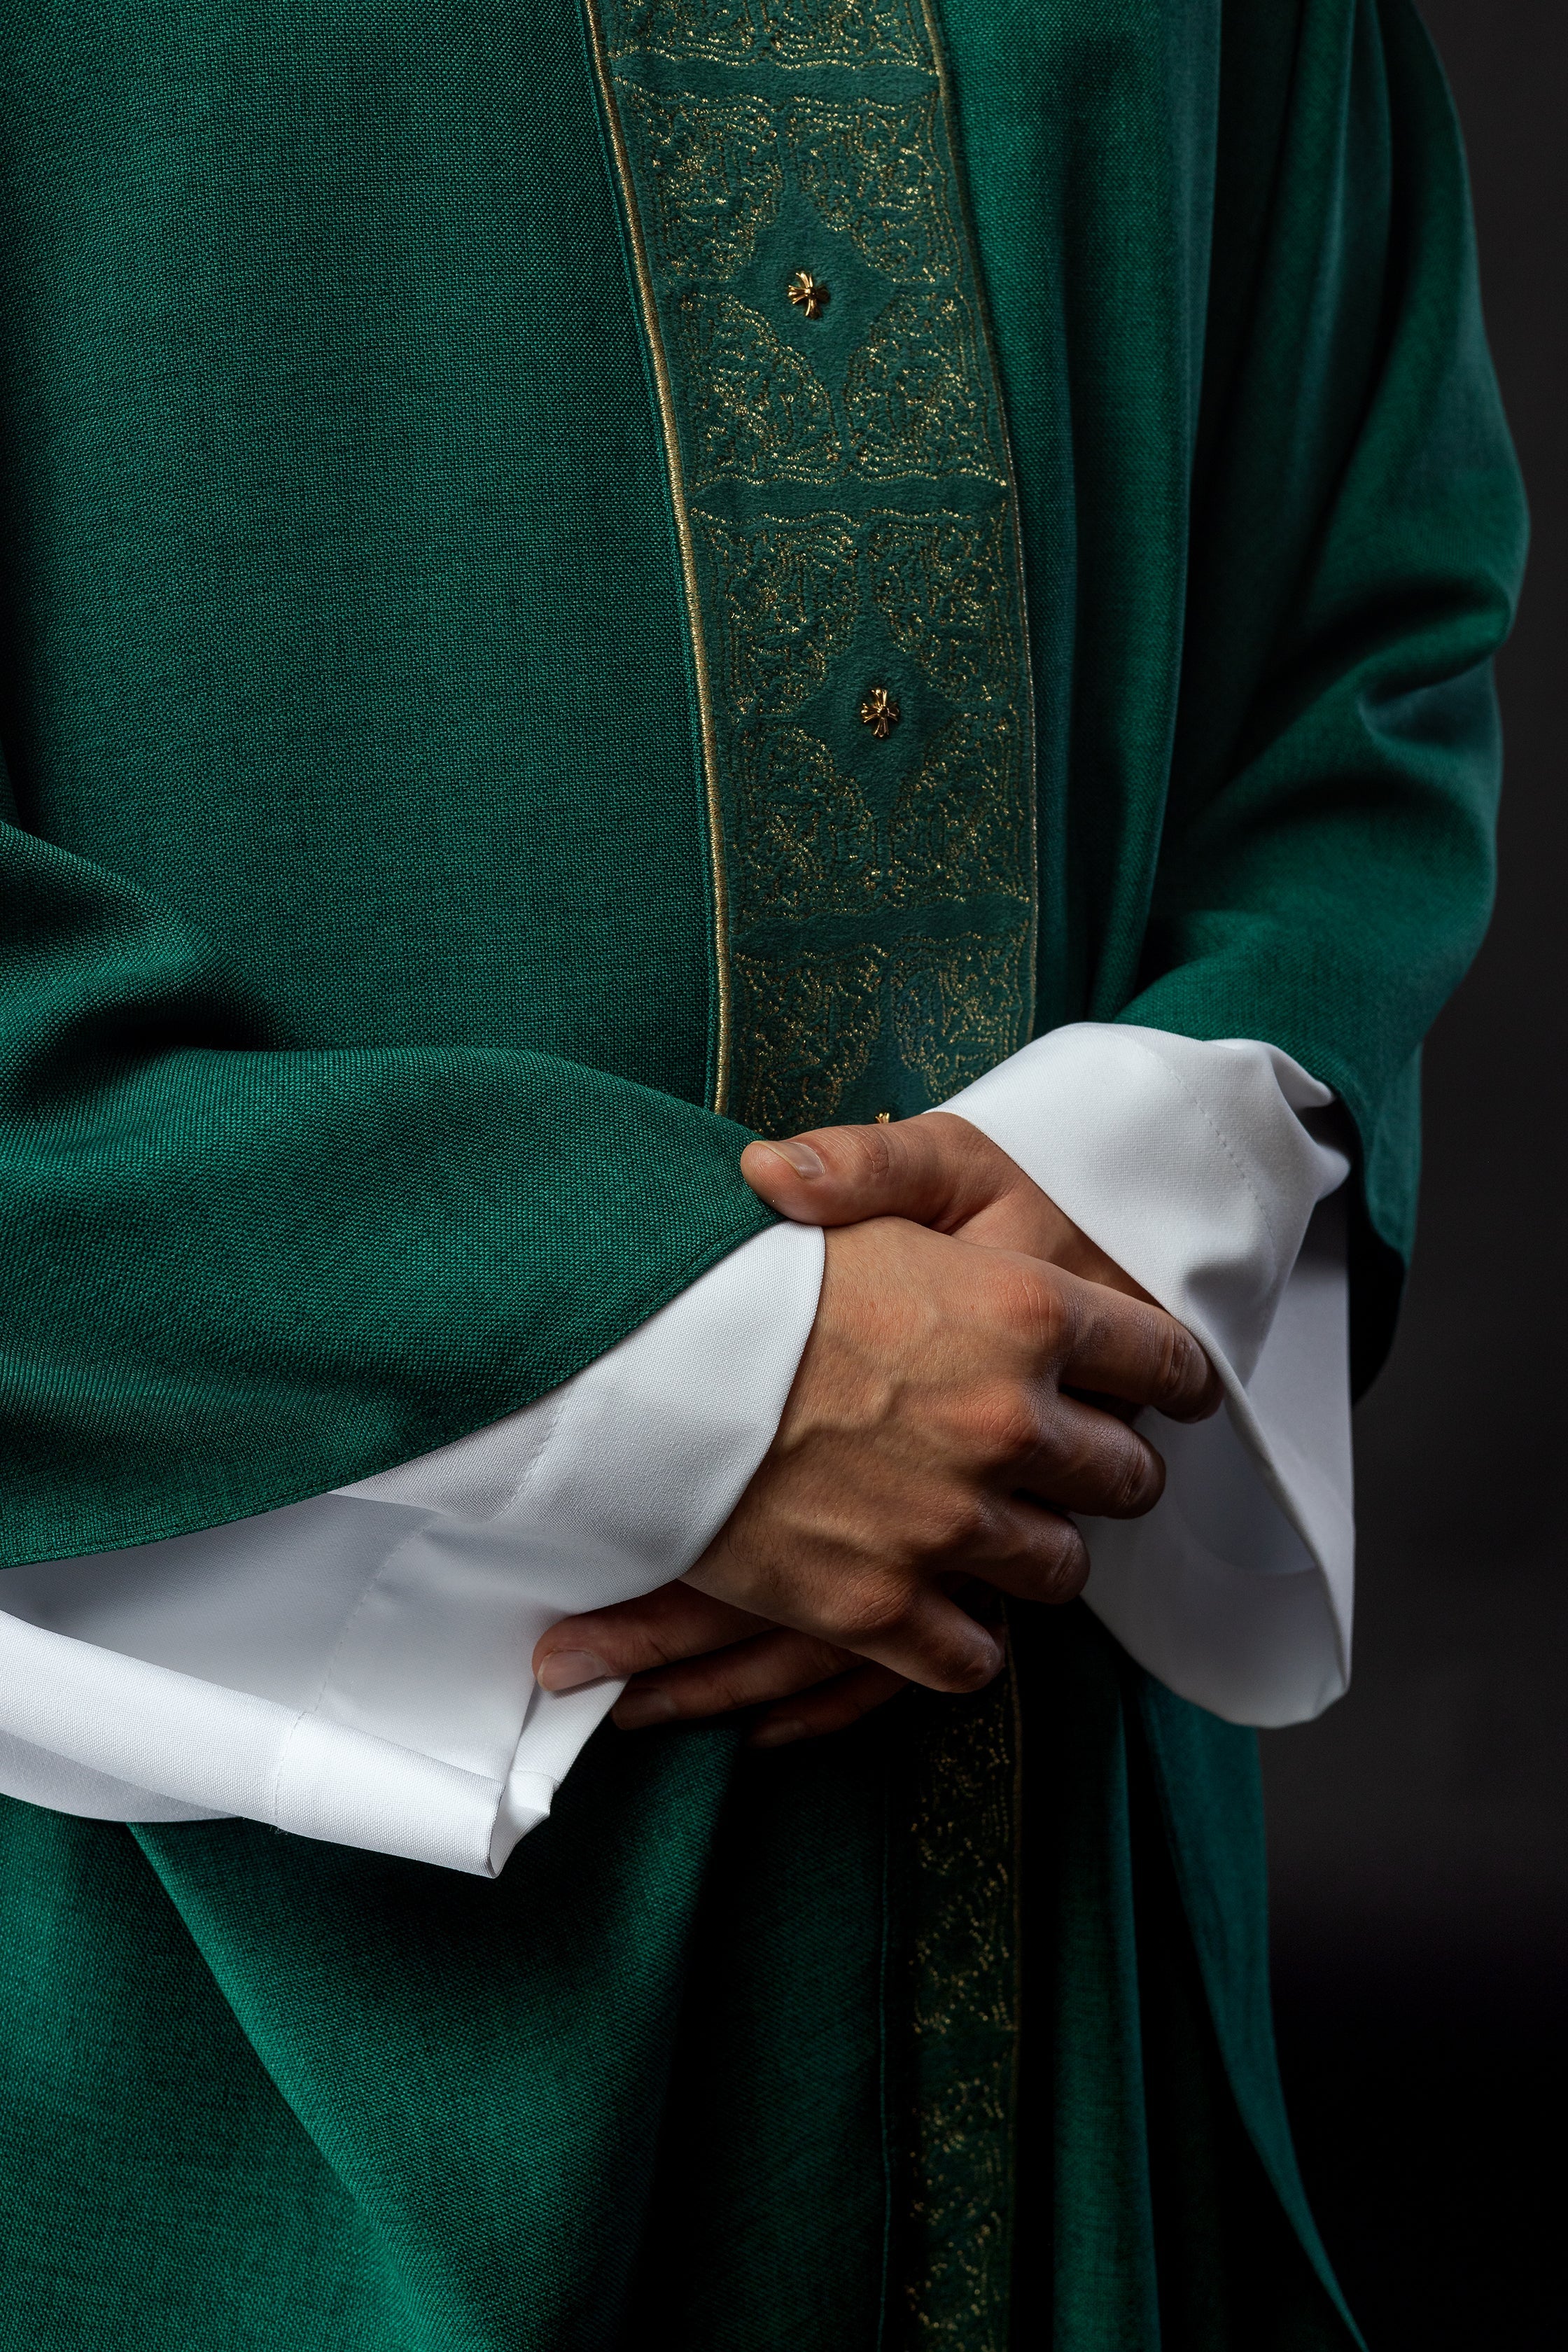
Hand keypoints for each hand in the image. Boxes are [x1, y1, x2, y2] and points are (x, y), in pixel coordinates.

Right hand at [533, 1113, 1217, 1739]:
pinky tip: (940, 1604)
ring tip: (998, 1525)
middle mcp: (1006, 1424)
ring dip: (1036, 1552)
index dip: (1169, 1374)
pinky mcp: (877, 1606)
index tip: (1166, 1386)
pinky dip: (962, 1640)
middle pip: (1124, 1477)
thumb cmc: (746, 1264)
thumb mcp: (847, 1177)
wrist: (626, 1369)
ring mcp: (945, 1524)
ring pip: (1058, 1569)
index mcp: (1024, 1311)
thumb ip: (890, 1164)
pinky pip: (972, 1656)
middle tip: (1071, 1457)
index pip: (1163, 1358)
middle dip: (1105, 1468)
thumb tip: (938, 1190)